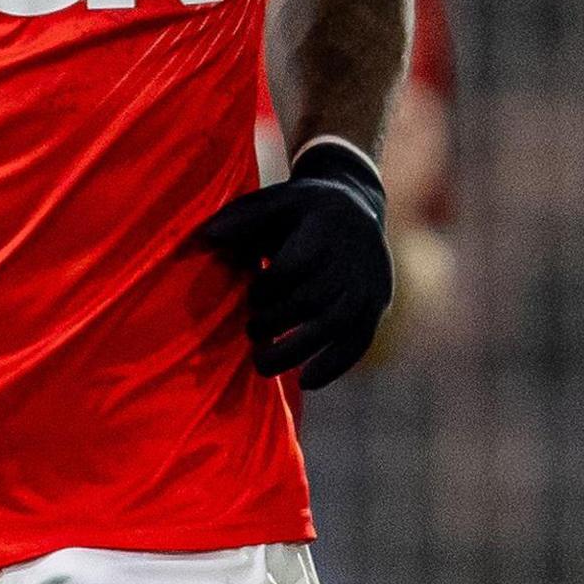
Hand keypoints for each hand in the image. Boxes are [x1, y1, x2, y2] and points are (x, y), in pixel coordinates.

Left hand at [199, 139, 393, 389]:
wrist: (356, 205)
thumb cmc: (301, 208)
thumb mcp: (273, 201)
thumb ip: (241, 219)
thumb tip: (206, 238)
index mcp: (325, 227)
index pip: (296, 265)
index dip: (268, 286)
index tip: (250, 296)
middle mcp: (353, 258)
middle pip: (314, 299)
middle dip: (277, 321)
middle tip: (250, 333)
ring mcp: (369, 284)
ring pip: (337, 325)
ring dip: (299, 350)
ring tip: (262, 366)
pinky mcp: (377, 304)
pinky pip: (360, 341)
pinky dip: (335, 365)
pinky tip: (306, 382)